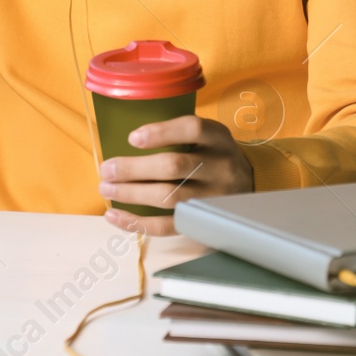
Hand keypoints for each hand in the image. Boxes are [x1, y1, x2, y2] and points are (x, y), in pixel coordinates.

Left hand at [98, 116, 254, 236]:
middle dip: (134, 168)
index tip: (132, 138)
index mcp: (218, 138)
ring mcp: (213, 197)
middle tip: (107, 169)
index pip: (192, 129)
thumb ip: (178, 135)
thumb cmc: (213, 155)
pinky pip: (167, 226)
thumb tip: (126, 141)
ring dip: (131, 194)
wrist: (249, 185)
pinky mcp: (202, 222)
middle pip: (174, 166)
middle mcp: (219, 167)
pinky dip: (137, 223)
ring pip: (169, 197)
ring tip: (106, 189)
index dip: (161, 133)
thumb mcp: (207, 136)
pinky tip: (114, 216)